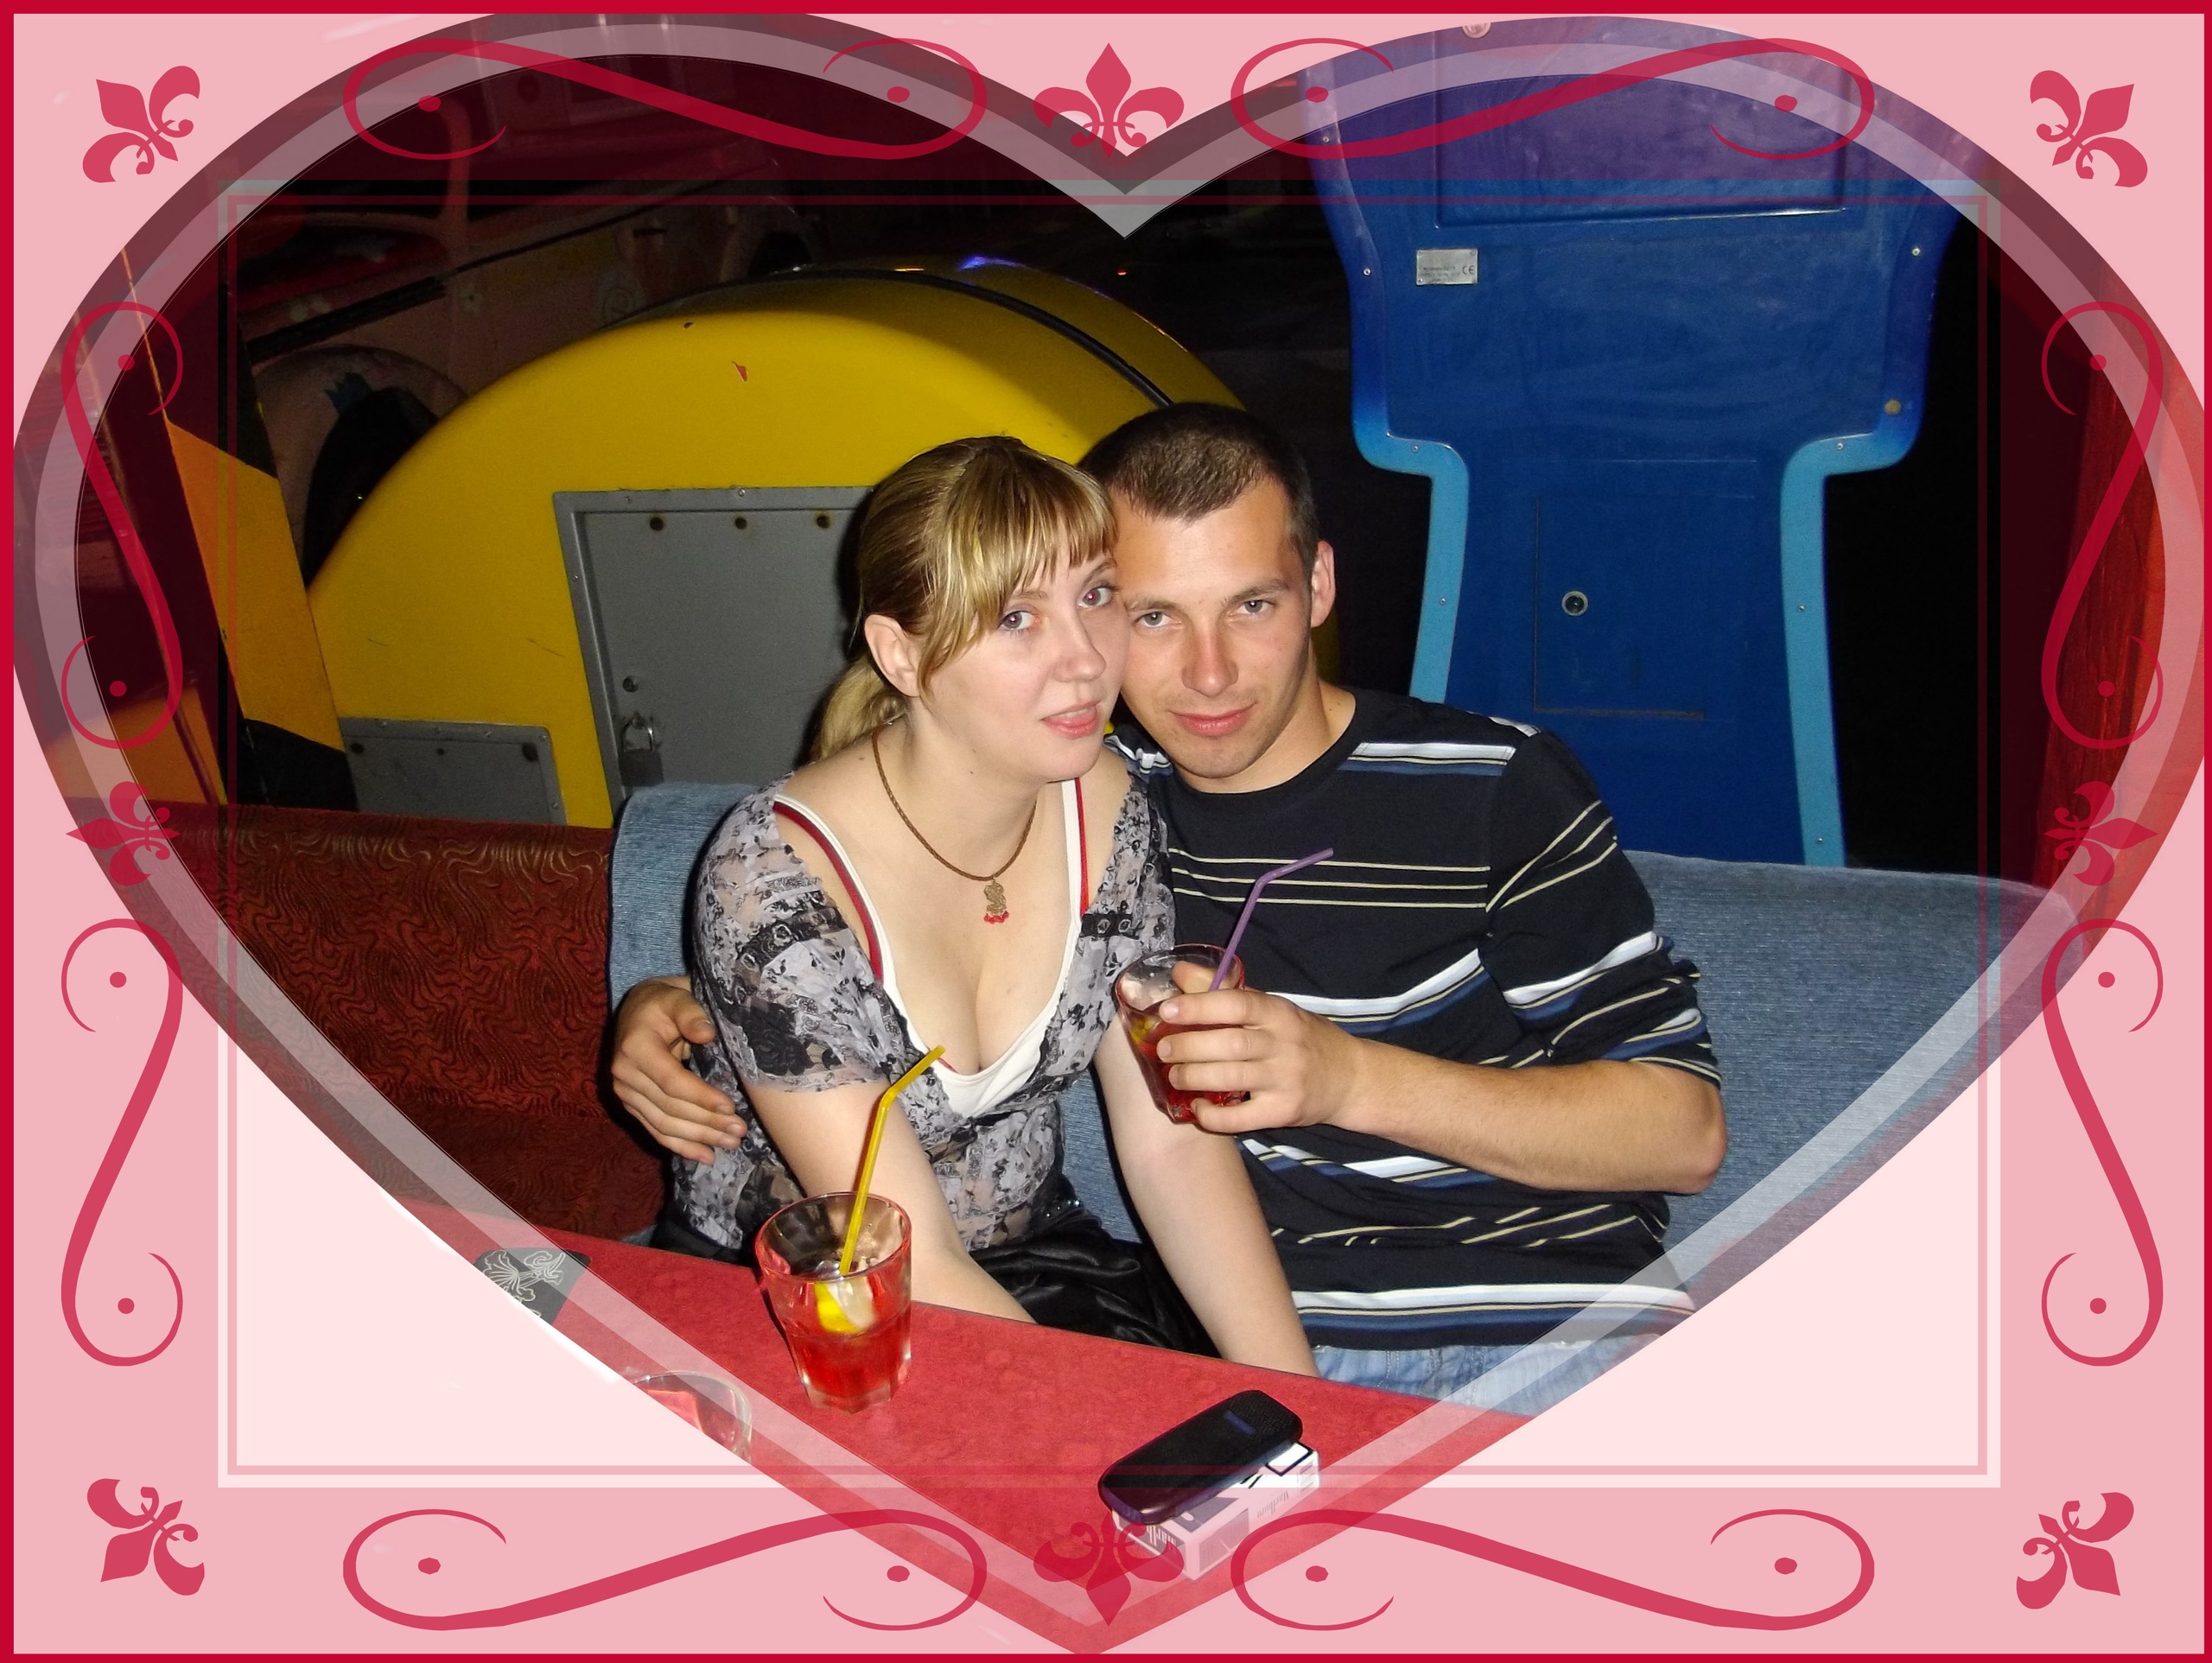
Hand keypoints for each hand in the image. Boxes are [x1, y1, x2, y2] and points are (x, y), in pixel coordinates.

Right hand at [609, 976, 745, 1162]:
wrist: (639, 1009)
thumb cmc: (665, 1002)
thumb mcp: (677, 997)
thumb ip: (691, 1013)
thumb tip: (707, 1034)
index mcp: (635, 1047)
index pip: (671, 1081)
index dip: (700, 1096)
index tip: (730, 1107)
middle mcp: (624, 1074)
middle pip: (669, 1108)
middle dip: (706, 1122)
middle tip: (740, 1130)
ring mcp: (625, 1093)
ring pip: (663, 1125)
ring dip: (698, 1138)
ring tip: (731, 1143)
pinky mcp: (631, 1105)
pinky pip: (655, 1130)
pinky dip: (680, 1146)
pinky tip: (706, 1156)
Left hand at [1151, 986, 1361, 1136]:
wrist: (1349, 1078)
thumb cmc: (1301, 1038)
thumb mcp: (1272, 1008)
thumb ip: (1226, 992)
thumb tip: (1179, 971)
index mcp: (1279, 1013)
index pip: (1238, 1003)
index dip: (1199, 1006)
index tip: (1167, 1010)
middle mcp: (1284, 1044)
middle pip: (1230, 1043)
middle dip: (1189, 1046)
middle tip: (1162, 1049)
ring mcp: (1285, 1080)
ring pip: (1232, 1078)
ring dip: (1194, 1077)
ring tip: (1174, 1075)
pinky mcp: (1283, 1112)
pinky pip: (1241, 1118)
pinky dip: (1213, 1116)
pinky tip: (1197, 1108)